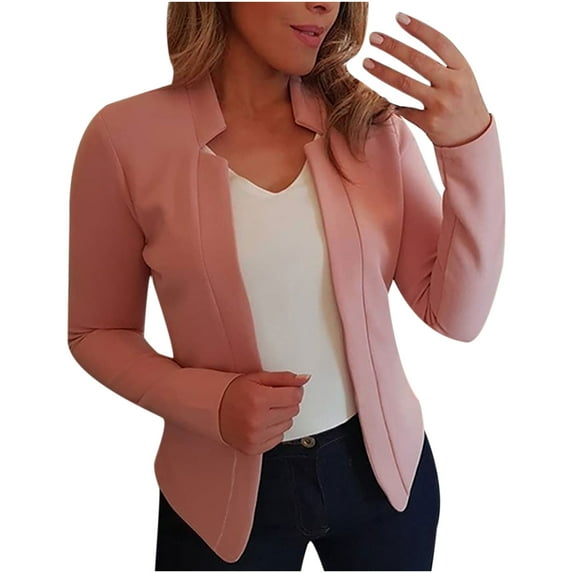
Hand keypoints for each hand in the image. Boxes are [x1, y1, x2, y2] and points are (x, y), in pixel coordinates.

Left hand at [362, 12, 490, 147]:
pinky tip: (380, 99)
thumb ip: (443, 63)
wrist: (473, 137)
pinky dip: (391, 104)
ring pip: (405, 84)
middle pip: (417, 60)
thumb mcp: (462, 77)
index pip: (438, 42)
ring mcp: (441, 105)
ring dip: (382, 71)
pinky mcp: (430, 123)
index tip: (398, 18)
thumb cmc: (463, 102)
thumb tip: (409, 45)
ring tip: (367, 62)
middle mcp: (452, 84)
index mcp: (462, 69)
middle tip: (373, 38)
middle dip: (392, 47)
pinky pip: (403, 110)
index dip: (418, 28)